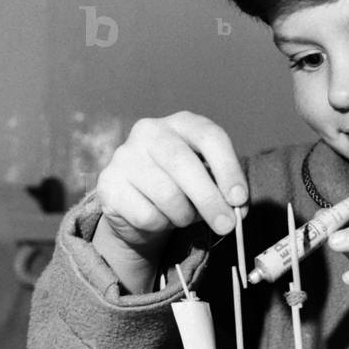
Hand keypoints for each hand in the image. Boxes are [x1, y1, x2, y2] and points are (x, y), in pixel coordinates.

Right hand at [94, 111, 247, 265]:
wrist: (139, 207)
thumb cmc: (183, 189)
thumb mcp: (208, 181)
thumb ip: (225, 191)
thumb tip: (237, 209)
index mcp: (181, 123)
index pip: (209, 136)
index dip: (228, 169)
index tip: (239, 199)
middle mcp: (150, 131)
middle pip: (184, 164)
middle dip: (210, 199)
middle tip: (227, 225)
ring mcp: (124, 155)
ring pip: (166, 194)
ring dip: (184, 216)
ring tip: (184, 217)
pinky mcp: (108, 184)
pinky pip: (146, 215)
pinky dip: (160, 225)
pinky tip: (159, 219)